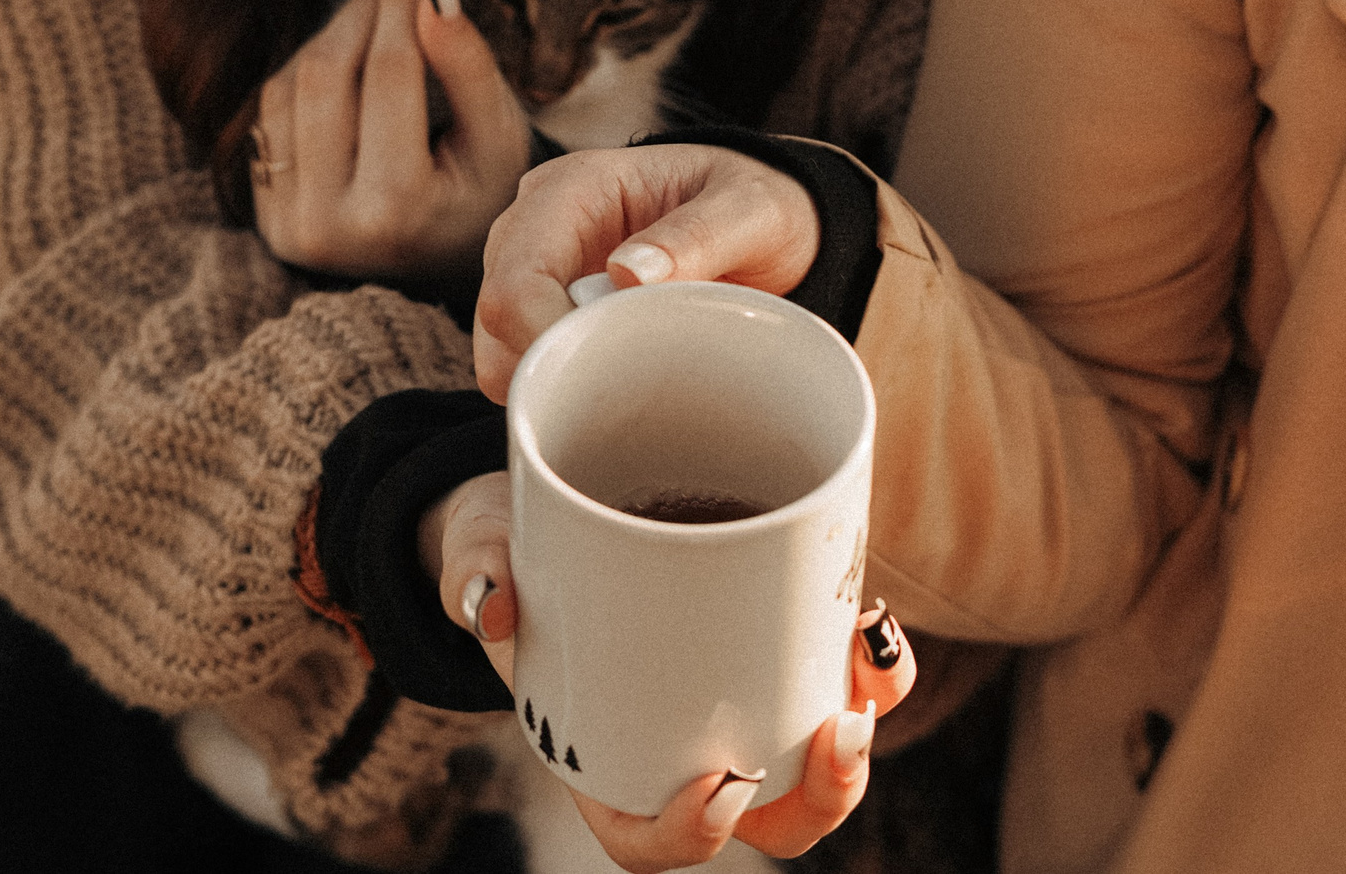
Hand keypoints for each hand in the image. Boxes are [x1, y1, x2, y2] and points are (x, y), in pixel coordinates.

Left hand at [252, 0, 528, 282]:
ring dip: (336, 32)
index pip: (390, 74)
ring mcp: (285, 223)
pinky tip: (352, 56)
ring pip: (291, 85)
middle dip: (364, 6)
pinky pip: (271, 111)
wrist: (444, 262)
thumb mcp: (497, 133)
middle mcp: (327, 224)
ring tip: (385, 11)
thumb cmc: (483, 189)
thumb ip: (467, 63)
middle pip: (327, 74)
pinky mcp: (263, 212)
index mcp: (396, 210)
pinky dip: (309, 68)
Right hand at [422, 472, 916, 870]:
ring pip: (820, 762)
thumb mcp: (480, 553)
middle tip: (839, 725)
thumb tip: (494, 604)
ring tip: (870, 654)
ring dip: (861, 724)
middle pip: (772, 820)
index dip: (690, 834)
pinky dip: (867, 667)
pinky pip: (835, 683)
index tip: (723, 781)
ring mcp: (740, 704)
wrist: (558, 506)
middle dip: (823, 792)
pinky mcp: (777, 647)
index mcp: (603, 757)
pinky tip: (868, 617)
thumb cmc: (512, 549)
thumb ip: (476, 574)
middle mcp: (682, 748)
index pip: (648, 839)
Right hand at [471, 143, 819, 400]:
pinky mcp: (544, 312)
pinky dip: (565, 388)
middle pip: (496, 323)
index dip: (545, 342)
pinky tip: (620, 380)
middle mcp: (533, 227)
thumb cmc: (753, 206)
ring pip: (501, 355)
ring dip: (559, 381)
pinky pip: (528, 368)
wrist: (759, 224)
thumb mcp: (753, 211)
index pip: (517, 280)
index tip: (610, 376)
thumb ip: (700, 235)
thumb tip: (627, 273)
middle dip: (553, 368)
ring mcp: (532, 271)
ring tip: (637, 374)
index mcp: (572, 189)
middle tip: (636, 384)